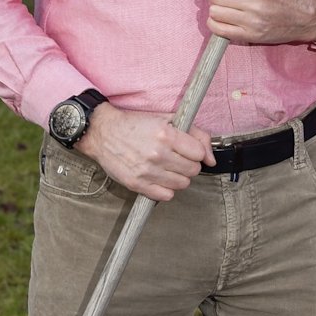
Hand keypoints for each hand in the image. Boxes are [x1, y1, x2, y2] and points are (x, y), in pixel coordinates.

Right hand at [76, 103, 214, 201]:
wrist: (104, 133)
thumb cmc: (137, 124)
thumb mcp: (168, 119)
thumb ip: (196, 134)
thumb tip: (211, 159)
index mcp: (166, 135)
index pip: (199, 154)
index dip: (196, 152)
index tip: (189, 150)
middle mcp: (157, 154)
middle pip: (192, 170)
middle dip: (189, 164)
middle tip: (178, 158)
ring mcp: (146, 171)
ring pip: (182, 184)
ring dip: (180, 177)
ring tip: (169, 168)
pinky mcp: (136, 184)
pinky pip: (165, 196)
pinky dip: (167, 189)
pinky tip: (161, 178)